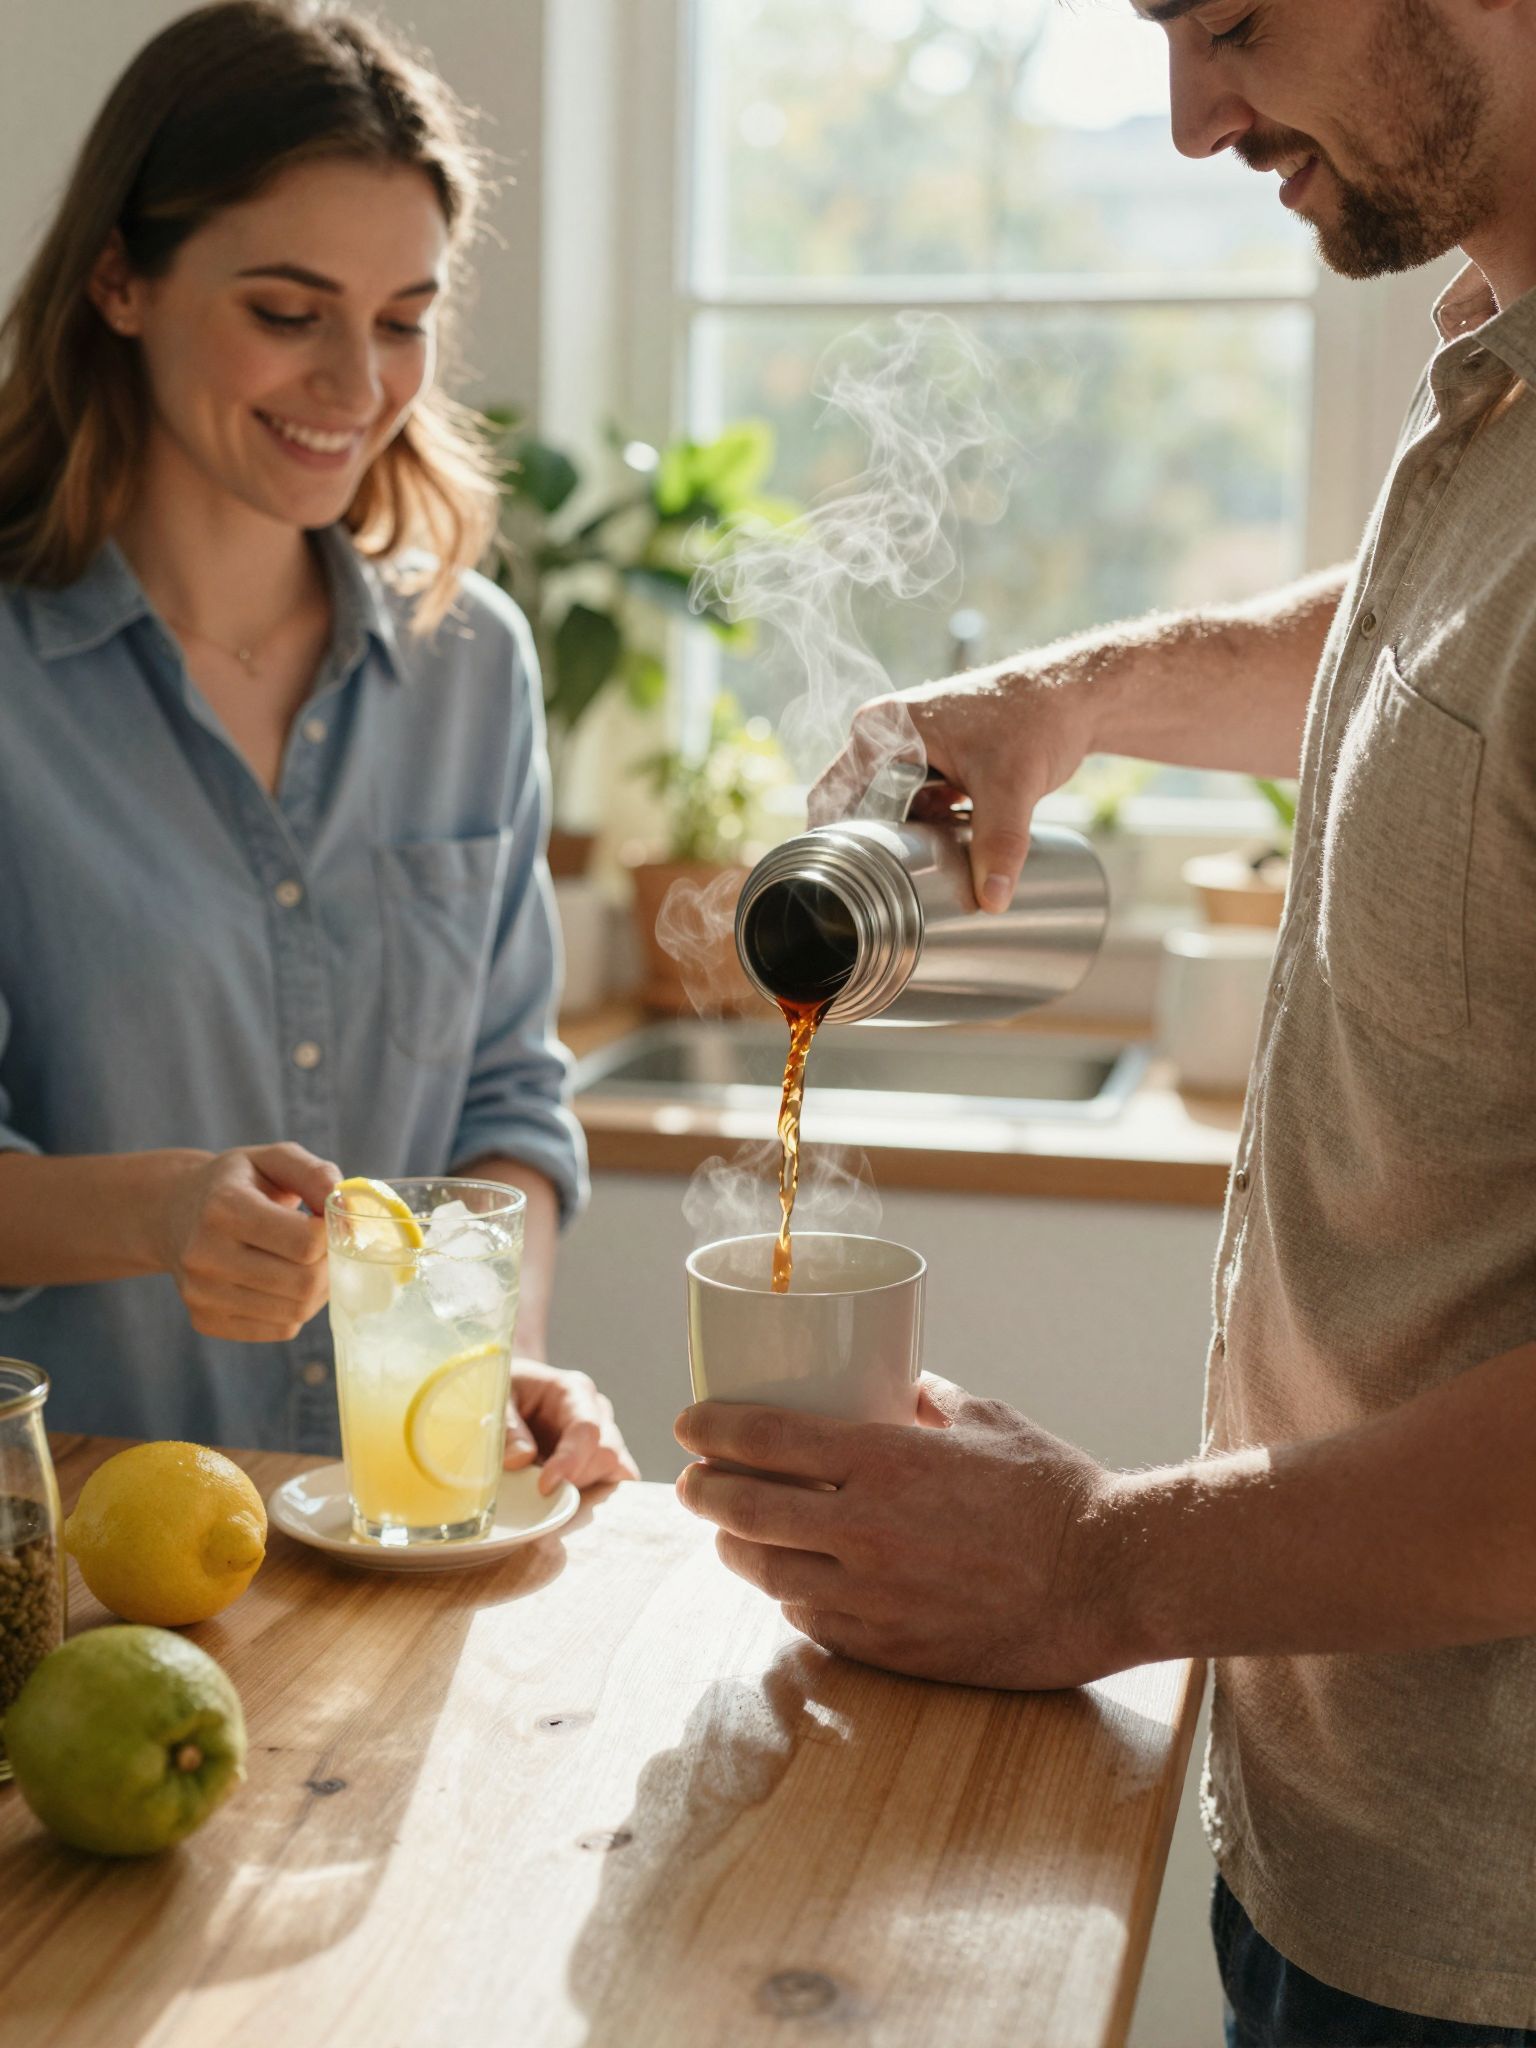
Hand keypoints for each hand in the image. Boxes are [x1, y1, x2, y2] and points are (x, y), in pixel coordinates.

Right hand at [157, 1143, 338, 1341]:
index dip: (332, 1233)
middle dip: (330, 1265)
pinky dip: (296, 1309)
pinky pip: (280, 1329)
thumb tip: (348, 1208)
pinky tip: (285, 1283)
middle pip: (304, 1283)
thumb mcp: (275, 1159)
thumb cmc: (238, 1183)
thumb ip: (316, 1175)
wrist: (174, 1213)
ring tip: (307, 1263)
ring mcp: (201, 1294)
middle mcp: (205, 1255)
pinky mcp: (206, 1321)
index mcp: (223, 1207)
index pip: (306, 1242)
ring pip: (296, 1311)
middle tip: (325, 1247)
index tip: (327, 1221)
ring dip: (318, 1290)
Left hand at [504, 1359, 640, 1493]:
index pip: (587, 1429)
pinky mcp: (603, 1463)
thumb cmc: (507, 1394)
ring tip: (552, 1505)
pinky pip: (615, 1486)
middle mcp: (597, 1414)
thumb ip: (507, 1426)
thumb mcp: (498, 1400)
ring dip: (587, 1494)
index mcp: (575, 1392)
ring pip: (617, 1473)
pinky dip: (596, 1502)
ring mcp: (605, 1438)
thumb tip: (522, 1458)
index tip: (544, 1486)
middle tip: (542, 1499)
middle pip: (607, 1454)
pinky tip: (567, 1510)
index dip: (570, 1461)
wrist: (511, 1397)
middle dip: (576, 1482)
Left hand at [674, 1376, 1123, 1688]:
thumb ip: (930, 1400)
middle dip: (703, 1493)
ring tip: (728, 1535)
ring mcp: (875, 1597)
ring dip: (735, 1551)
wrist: (1111, 1580)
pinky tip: (789, 1584)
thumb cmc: (1058, 1493)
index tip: (688, 1424)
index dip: (713, 1430)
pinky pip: (814, 1622)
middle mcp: (867, 1530)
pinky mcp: (892, 1649)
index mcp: (887, 1462)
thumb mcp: (989, 1422)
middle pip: (746, 1512)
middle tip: (691, 1482)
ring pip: (768, 1575)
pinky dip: (791, 1598)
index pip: (766, 1440)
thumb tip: (898, 1385)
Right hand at [808, 657, 1098, 911]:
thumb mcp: (1012, 786)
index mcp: (883, 730)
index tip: (860, 886)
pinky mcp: (929, 760)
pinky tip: (941, 852)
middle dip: (875, 846)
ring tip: (919, 874)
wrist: (1073, 696)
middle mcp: (884, 734)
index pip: (836, 797)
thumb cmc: (1036, 718)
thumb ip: (999, 844)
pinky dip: (923, 830)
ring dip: (900, 840)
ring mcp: (905, 747)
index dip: (844, 843)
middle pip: (856, 807)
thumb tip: (993, 900)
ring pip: (885, 810)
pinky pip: (911, 806)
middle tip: (892, 890)